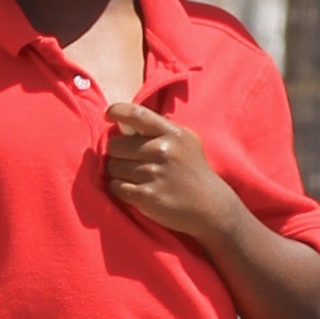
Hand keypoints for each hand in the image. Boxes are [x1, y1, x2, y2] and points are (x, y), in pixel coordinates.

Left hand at [104, 101, 238, 240]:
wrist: (210, 207)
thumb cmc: (192, 171)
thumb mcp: (185, 141)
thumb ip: (160, 129)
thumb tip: (126, 120)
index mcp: (172, 134)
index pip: (137, 114)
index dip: (117, 111)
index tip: (108, 114)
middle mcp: (162, 151)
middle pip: (115, 145)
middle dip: (118, 153)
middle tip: (132, 160)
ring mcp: (154, 174)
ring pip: (113, 167)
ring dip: (119, 173)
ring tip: (137, 177)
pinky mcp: (146, 196)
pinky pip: (116, 186)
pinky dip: (120, 188)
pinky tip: (135, 189)